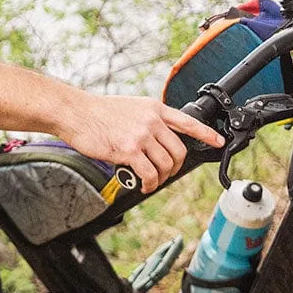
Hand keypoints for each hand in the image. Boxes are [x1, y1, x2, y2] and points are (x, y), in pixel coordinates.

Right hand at [63, 95, 223, 194]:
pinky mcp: (129, 150)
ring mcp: (141, 135)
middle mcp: (152, 121)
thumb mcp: (129, 108)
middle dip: (175, 168)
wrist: (75, 112)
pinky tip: (143, 185)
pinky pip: (149, 173)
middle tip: (166, 174)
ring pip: (165, 164)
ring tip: (151, 181)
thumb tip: (155, 139)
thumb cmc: (96, 112)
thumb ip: (146, 119)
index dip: (206, 133)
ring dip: (161, 178)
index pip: (188, 121)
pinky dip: (150, 184)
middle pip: (178, 150)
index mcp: (154, 108)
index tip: (218, 141)